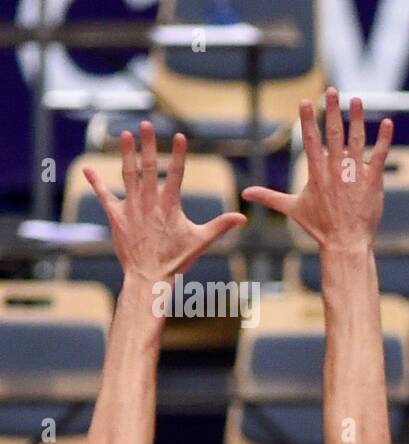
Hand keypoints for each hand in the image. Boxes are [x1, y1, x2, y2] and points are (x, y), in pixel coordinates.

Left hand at [82, 123, 245, 283]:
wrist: (148, 275)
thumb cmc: (176, 259)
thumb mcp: (202, 242)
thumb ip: (221, 226)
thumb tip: (243, 218)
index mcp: (169, 204)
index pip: (176, 173)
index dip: (178, 154)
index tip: (179, 136)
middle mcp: (148, 201)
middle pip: (147, 166)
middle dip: (147, 144)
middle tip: (146, 124)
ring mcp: (130, 206)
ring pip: (127, 174)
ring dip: (126, 153)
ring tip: (125, 134)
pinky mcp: (116, 215)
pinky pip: (103, 195)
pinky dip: (95, 182)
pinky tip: (87, 169)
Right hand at [243, 88, 393, 251]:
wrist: (345, 243)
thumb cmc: (319, 227)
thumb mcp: (292, 209)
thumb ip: (270, 197)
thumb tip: (245, 194)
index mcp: (316, 172)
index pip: (310, 140)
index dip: (308, 119)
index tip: (306, 101)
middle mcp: (335, 169)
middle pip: (333, 133)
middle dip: (332, 110)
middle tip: (331, 90)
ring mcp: (355, 174)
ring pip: (357, 139)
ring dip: (357, 118)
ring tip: (356, 99)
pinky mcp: (373, 181)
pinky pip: (380, 155)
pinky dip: (384, 138)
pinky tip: (387, 122)